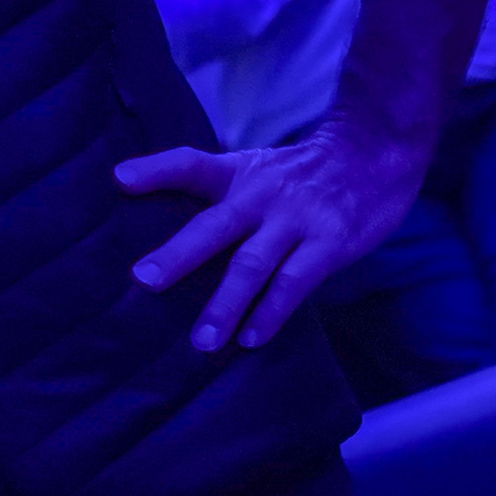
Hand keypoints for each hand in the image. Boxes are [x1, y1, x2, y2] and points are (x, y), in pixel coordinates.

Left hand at [114, 124, 422, 351]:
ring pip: (254, 263)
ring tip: (202, 341)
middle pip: (215, 223)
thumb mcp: (257, 170)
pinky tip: (251, 338)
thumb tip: (168, 243)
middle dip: (179, 253)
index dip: (156, 170)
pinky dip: (272, 312)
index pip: (192, 164)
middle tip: (144, 280)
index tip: (118, 180)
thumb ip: (219, 198)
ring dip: (226, 303)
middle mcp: (263, 193)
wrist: (377, 154)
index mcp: (240, 174)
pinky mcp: (330, 241)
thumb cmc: (304, 175)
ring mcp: (297, 218)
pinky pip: (295, 282)